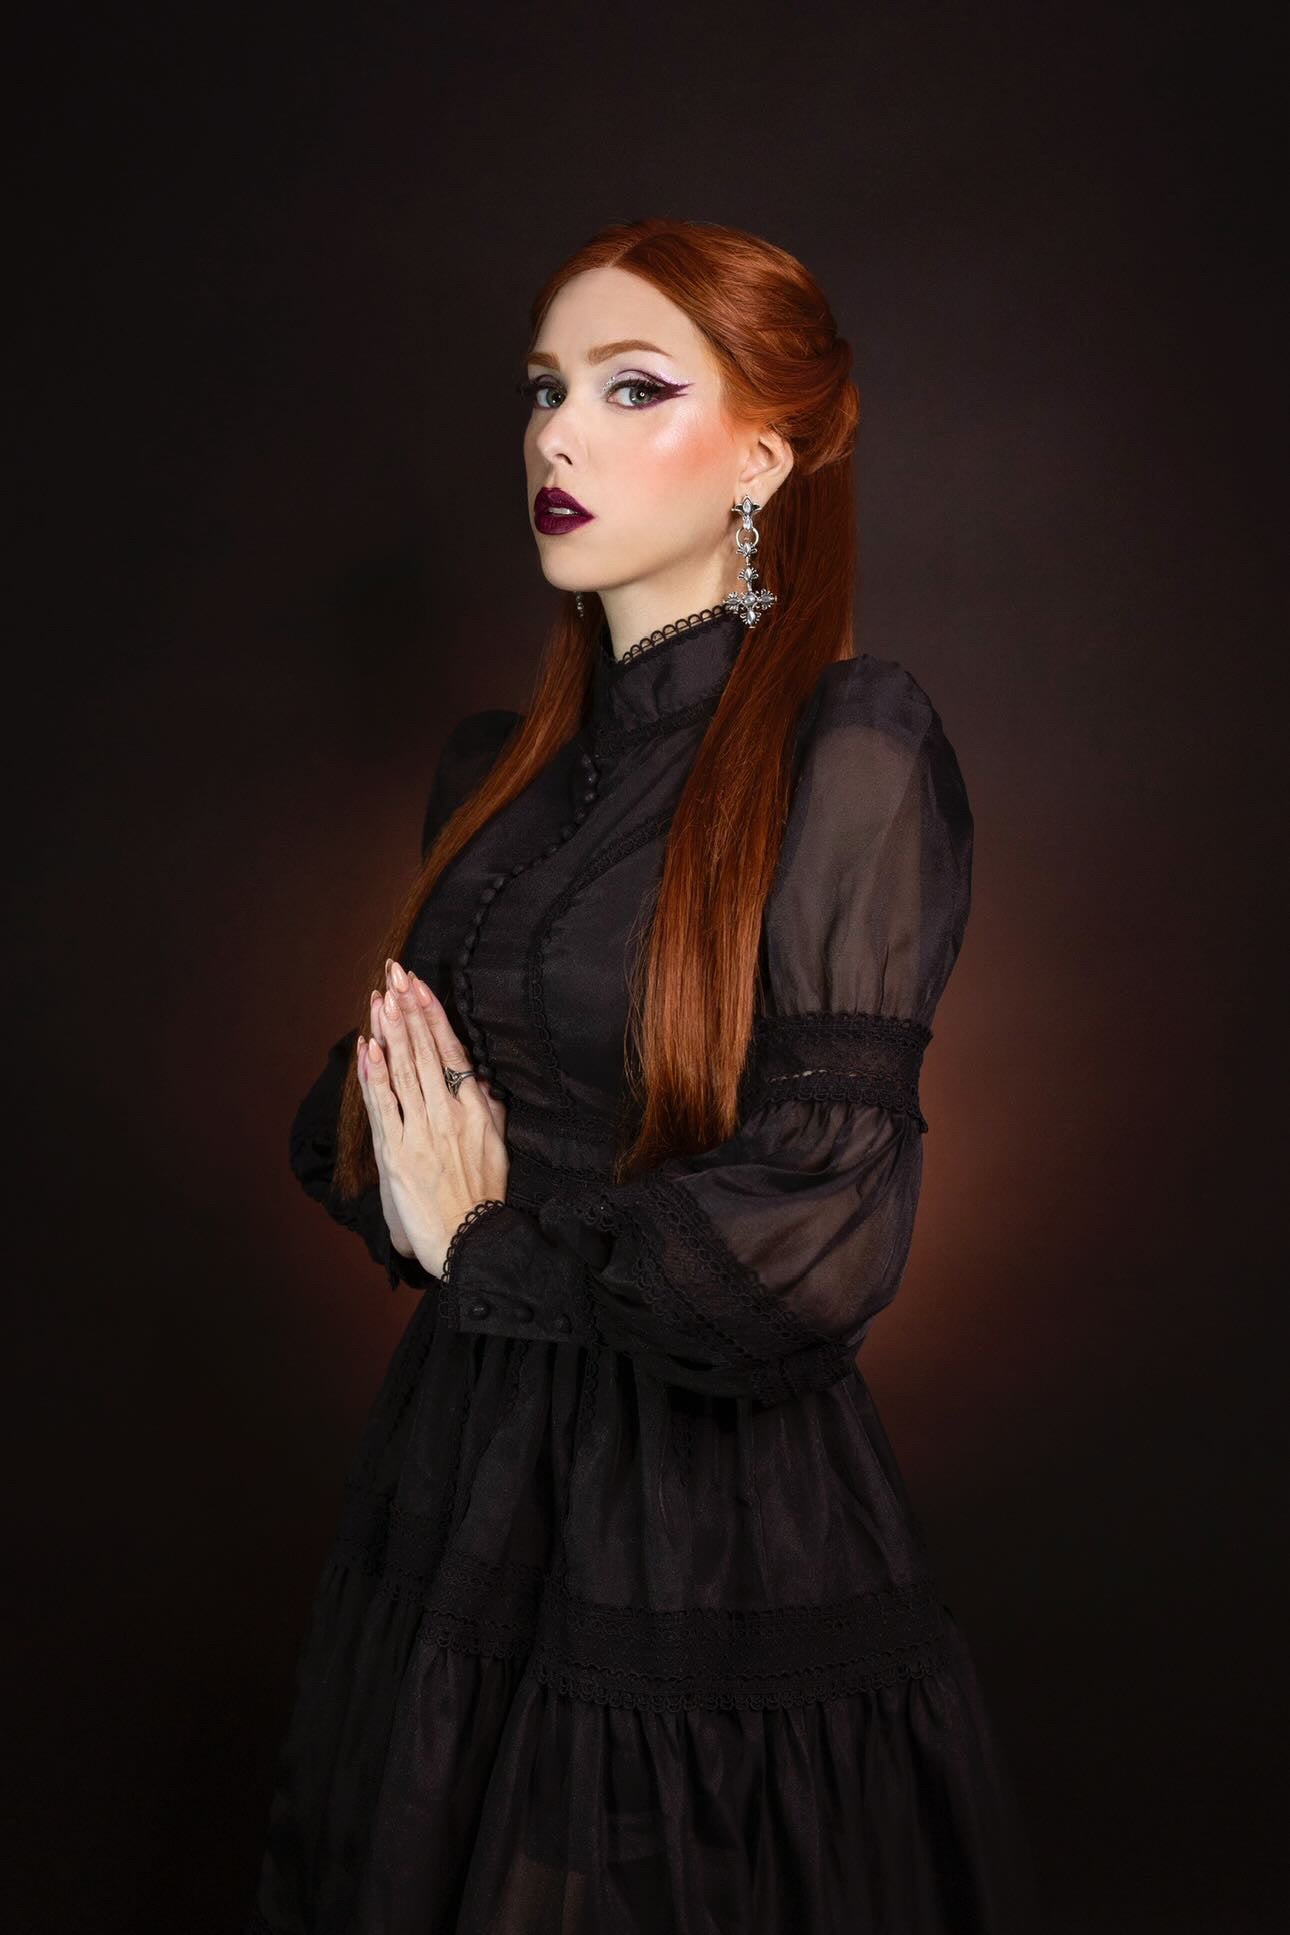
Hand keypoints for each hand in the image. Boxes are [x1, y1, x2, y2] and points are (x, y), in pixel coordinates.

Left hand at [356, 960, 509, 1277]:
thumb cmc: (485, 1196)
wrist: (472, 1240)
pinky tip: (368, 1046)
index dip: (433, 1015)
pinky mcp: (397, 1152)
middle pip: (425, 1051)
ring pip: (404, 1070)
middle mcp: (448, 1113)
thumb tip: (484, 1083)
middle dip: (408, 1009)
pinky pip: (384, 1105)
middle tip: (395, 973)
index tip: (420, 986)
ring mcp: (422, 1131)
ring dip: (391, 1030)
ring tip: (381, 996)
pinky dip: (374, 1074)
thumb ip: (490, 1111)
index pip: (451, 1051)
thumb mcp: (498, 1147)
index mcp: (475, 1109)